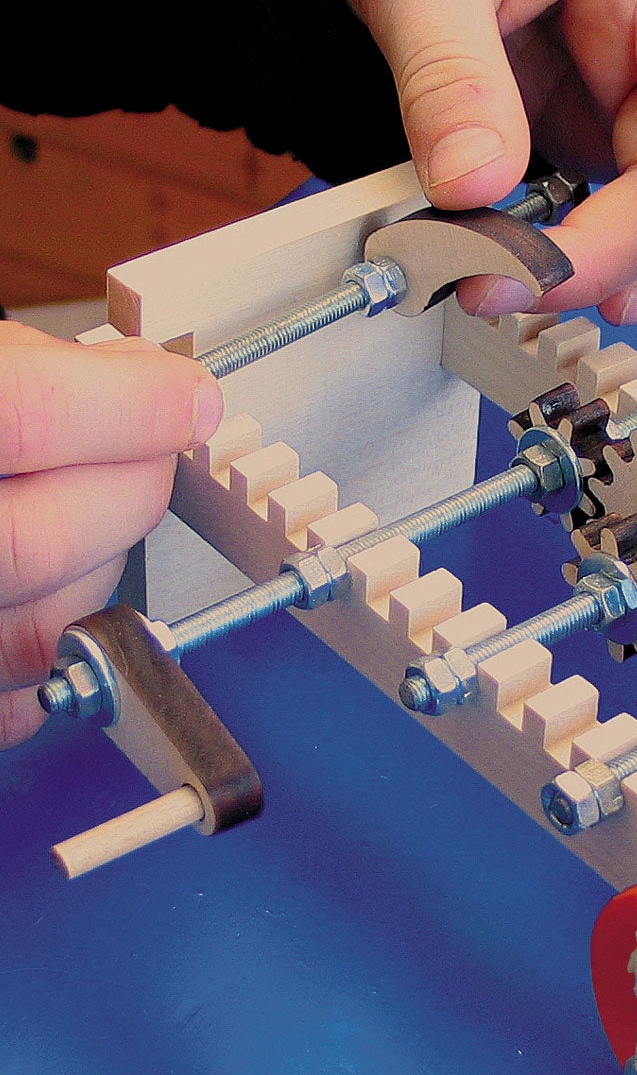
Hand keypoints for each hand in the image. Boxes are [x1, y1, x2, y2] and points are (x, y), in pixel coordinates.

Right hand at [0, 325, 221, 747]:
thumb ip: (20, 372)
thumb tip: (133, 381)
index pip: (24, 416)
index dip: (129, 404)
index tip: (181, 397)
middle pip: (39, 541)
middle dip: (129, 489)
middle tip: (150, 449)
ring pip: (39, 632)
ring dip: (100, 568)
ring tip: (89, 510)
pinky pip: (13, 703)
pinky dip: (53, 646)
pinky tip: (43, 589)